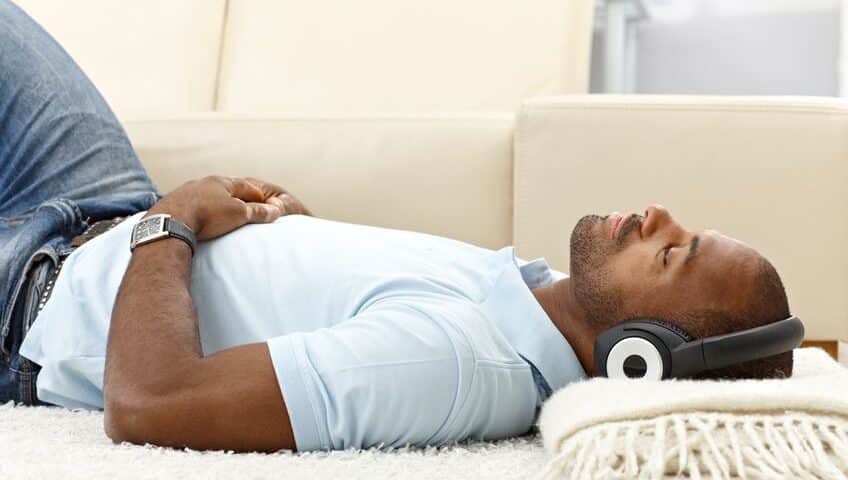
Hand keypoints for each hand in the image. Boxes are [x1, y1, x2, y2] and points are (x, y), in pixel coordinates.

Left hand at [146, 175, 311, 240]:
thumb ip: (257, 212)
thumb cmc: (207, 216)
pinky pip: (190, 205)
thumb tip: (275, 211)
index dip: (257, 195)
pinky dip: (198, 211)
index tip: (264, 203)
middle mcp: (202, 183)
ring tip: (220, 214)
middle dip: (234, 197)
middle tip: (243, 206)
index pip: (245, 186)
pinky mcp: (171, 204)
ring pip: (205, 196)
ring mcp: (185, 192)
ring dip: (214, 203)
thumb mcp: (238, 214)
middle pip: (224, 189)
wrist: (170, 221)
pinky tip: (198, 219)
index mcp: (221, 182)